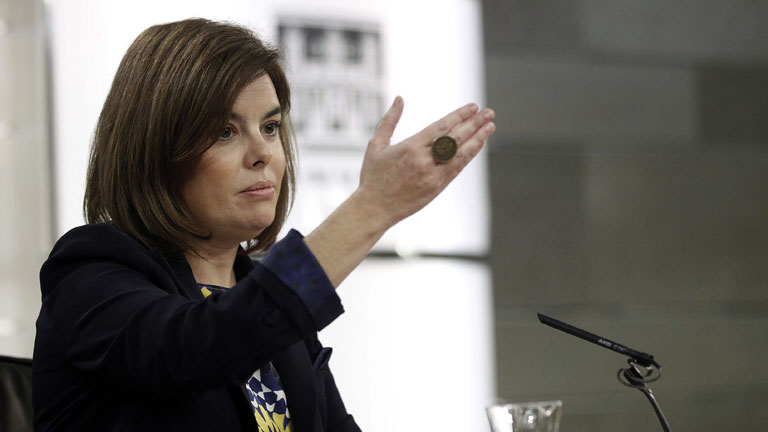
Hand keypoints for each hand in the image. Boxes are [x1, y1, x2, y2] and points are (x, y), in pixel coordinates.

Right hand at [304, 97, 494, 286]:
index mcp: (410, 147)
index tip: (473, 107)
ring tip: (490, 126)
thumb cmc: (373, 177)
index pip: (442, 127)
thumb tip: (399, 98)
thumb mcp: (375, 145)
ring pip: (460, 154)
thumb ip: (388, 120)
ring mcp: (432, 175)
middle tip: (489, 113)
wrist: (374, 209)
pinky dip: (468, 156)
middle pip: (455, 139)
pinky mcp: (436, 188)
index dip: (460, 116)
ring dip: (477, 139)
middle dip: (474, 124)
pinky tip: (478, 145)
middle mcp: (424, 161)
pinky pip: (456, 168)